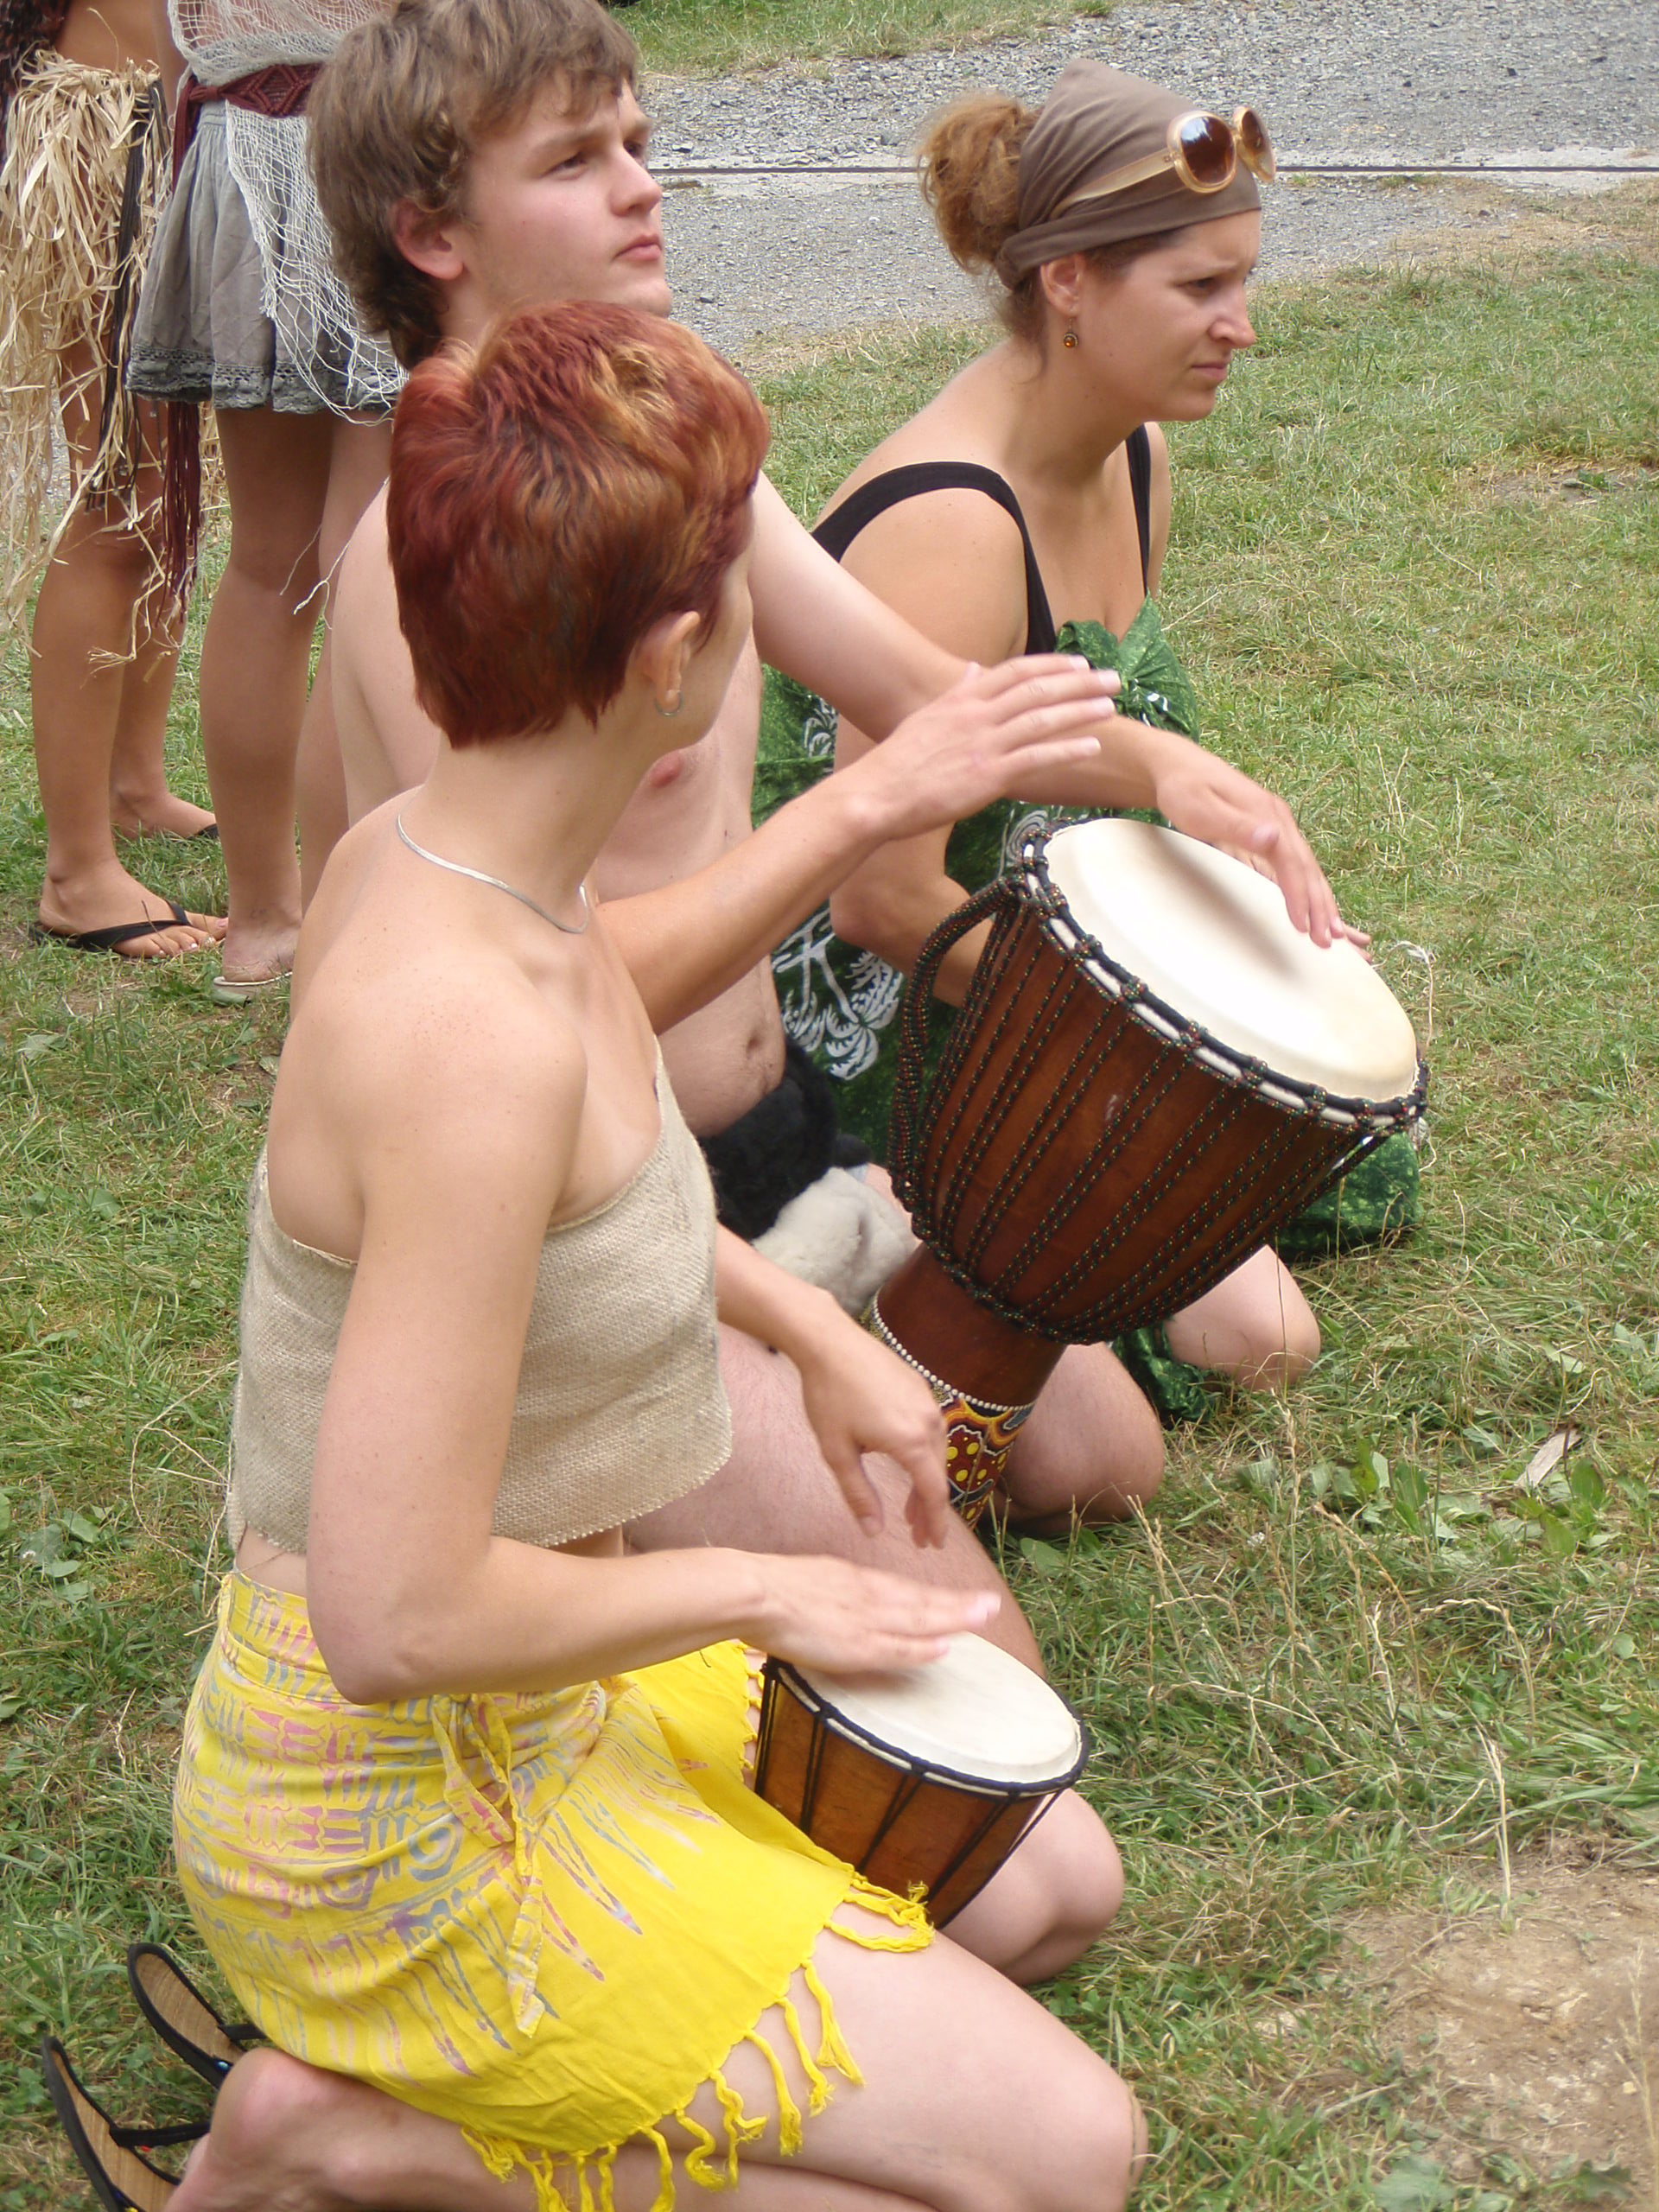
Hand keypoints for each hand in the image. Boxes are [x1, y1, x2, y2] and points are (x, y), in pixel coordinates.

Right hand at [747, 1553, 999, 1675]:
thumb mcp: (813, 1579)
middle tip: (992, 1604)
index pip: (906, 1591)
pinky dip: (921, 1648)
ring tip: (984, 1618)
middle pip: (922, 1601)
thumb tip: (845, 1608)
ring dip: (954, 1619)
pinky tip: (944, 1648)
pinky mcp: (854, 1644)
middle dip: (958, 1605)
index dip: (936, 1597)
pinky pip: (896, 1647)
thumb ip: (835, 1592)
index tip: (963, 1599)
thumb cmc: (772, 1587)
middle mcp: (868, 1595)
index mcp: (856, 1580)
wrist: (755, 1591)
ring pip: (918, 1620)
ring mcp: (864, 1619)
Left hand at [792, 1303, 953, 1549]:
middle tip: (917, 1536)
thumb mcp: (837, 1453)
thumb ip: (859, 1495)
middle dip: (928, 1509)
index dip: (935, 1524)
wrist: (828, 1341)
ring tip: (911, 1508)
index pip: (934, 1494)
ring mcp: (927, 1401)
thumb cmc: (827, 1397)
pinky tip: (907, 1463)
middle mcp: (929, 1421)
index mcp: (911, 1441)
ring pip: (935, 1452)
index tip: (933, 1546)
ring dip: (925, 1482)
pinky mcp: (920, 1387)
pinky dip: (923, 1454)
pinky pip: (930, 1429)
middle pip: (938, 1475)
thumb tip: (874, 1532)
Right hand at [852, 657, 1116, 843]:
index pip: (1016, 672)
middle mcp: (977, 715)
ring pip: (1043, 719)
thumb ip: (956, 693)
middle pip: (1038, 690)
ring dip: (1081, 711)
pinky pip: (1038, 757)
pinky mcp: (990, 775)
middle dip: (1079, 684)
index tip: (1078, 665)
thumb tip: (974, 669)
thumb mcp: (926, 718)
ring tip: (1110, 707)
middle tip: (1112, 679)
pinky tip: (1093, 747)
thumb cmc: (896, 764)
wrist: (877, 794)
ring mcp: (985, 744)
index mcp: (963, 699)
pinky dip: (1068, 749)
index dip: (1051, 666)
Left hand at [1148, 743, 1355, 949]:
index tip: (1304, 925)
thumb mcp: (1202, 808)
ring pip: (1307, 868)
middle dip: (1320, 905)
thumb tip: (1273, 837)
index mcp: (1267, 814)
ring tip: (1334, 932)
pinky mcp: (1270, 834)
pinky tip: (1314, 908)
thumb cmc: (1184, 790)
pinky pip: (1296, 866)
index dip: (1299, 894)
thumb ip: (1236, 825)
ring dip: (1321, 901)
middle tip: (1330, 940)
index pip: (1291, 861)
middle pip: (1307, 867)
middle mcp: (1278, 821)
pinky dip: (1309, 889)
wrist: (1178, 767)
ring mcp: (1277, 827)